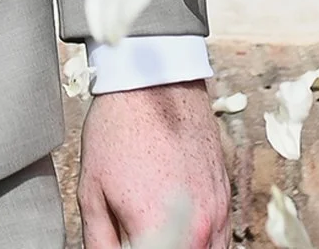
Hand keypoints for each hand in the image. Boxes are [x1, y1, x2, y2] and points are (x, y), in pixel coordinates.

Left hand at [78, 81, 229, 248]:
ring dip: (179, 247)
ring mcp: (217, 216)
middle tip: (134, 235)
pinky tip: (174, 226)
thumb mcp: (91, 190)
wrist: (155, 85)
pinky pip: (220, 240)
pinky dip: (200, 241)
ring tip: (152, 228)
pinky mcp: (226, 202)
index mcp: (156, 229)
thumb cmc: (120, 129)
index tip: (122, 242)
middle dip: (155, 248)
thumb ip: (98, 240)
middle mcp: (197, 229)